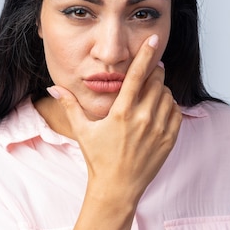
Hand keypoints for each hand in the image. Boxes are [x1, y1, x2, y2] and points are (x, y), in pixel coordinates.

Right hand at [48, 34, 182, 206]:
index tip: (152, 40)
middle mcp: (142, 119)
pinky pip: (176, 112)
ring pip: (168, 95)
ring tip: (149, 97)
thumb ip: (69, 105)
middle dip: (153, 73)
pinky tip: (158, 111)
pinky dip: (170, 106)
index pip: (137, 75)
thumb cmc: (98, 159)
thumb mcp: (82, 130)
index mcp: (121, 112)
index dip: (145, 54)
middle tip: (147, 74)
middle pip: (156, 81)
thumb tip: (53, 87)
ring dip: (161, 90)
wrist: (117, 189)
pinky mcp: (169, 140)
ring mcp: (158, 130)